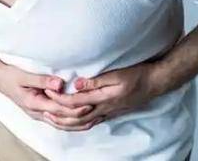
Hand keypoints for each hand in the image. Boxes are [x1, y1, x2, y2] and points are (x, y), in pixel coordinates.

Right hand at [0, 58, 97, 129]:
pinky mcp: (40, 110)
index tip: (89, 103)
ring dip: (77, 121)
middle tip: (98, 111)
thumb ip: (43, 80)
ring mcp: (38, 113)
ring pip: (61, 123)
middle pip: (63, 120)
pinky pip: (57, 119)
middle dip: (80, 117)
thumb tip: (60, 83)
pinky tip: (81, 117)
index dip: (75, 108)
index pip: (59, 110)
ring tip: (94, 117)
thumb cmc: (11, 74)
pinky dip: (70, 120)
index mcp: (34, 104)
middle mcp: (37, 112)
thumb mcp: (25, 75)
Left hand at [42, 61, 163, 129]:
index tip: (47, 91)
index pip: (75, 102)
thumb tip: (76, 83)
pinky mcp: (111, 112)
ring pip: (82, 123)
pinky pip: (91, 122)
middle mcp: (104, 109)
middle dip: (58, 115)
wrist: (155, 83)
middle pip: (75, 118)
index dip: (59, 98)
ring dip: (66, 122)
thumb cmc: (137, 75)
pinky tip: (73, 121)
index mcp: (103, 99)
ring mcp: (107, 112)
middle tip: (43, 109)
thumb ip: (95, 80)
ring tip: (52, 117)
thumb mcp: (116, 74)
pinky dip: (78, 124)